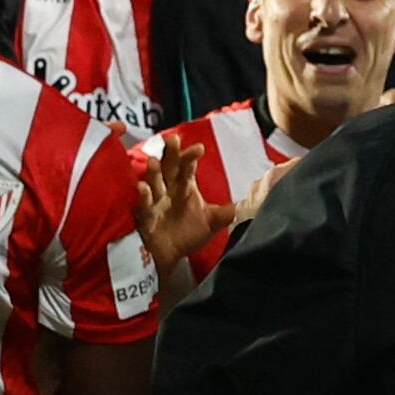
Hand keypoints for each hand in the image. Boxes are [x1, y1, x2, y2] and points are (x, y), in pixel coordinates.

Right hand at [134, 133, 226, 274]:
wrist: (170, 256)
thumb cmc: (188, 234)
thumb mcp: (211, 222)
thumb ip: (227, 212)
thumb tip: (252, 205)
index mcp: (184, 185)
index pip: (187, 166)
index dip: (191, 156)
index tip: (200, 148)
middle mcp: (168, 188)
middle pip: (169, 167)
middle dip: (170, 153)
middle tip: (172, 139)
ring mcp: (155, 200)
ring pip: (154, 181)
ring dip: (154, 171)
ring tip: (155, 162)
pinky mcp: (145, 214)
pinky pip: (143, 203)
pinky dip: (143, 195)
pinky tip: (143, 187)